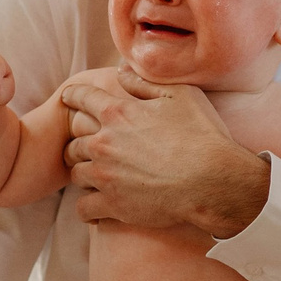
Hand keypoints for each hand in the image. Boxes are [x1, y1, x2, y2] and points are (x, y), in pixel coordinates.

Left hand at [61, 69, 269, 237]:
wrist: (213, 181)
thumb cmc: (201, 135)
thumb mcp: (180, 95)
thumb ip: (144, 82)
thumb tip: (120, 71)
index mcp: (117, 113)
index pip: (81, 98)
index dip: (72, 97)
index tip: (67, 99)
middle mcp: (104, 143)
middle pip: (73, 143)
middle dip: (77, 144)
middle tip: (86, 150)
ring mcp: (105, 176)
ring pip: (76, 175)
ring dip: (84, 175)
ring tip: (96, 179)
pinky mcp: (112, 205)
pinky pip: (83, 208)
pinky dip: (88, 208)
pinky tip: (96, 208)